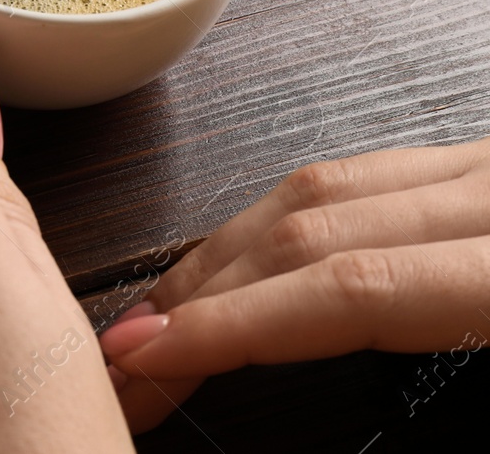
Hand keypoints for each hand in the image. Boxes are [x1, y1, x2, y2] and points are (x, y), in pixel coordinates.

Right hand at [100, 139, 489, 432]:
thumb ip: (444, 414)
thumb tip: (275, 374)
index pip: (347, 286)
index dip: (231, 323)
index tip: (149, 360)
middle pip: (310, 228)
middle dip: (200, 295)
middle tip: (129, 355)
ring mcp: (486, 170)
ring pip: (319, 187)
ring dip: (224, 252)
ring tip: (164, 310)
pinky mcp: (482, 169)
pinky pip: (360, 174)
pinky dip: (281, 217)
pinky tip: (247, 256)